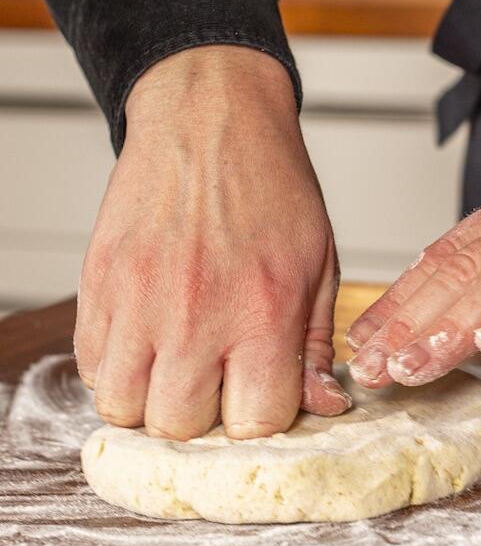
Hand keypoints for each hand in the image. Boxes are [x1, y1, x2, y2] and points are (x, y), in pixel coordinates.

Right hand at [73, 46, 348, 440]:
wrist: (210, 119)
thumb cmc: (270, 186)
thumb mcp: (319, 262)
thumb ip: (314, 344)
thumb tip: (323, 407)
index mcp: (263, 310)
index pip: (254, 422)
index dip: (259, 419)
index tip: (260, 397)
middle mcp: (196, 313)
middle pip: (181, 426)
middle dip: (202, 416)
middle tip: (215, 381)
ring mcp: (139, 301)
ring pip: (125, 407)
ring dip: (150, 399)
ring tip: (175, 367)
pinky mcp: (99, 284)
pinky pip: (92, 366)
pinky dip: (116, 368)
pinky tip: (147, 340)